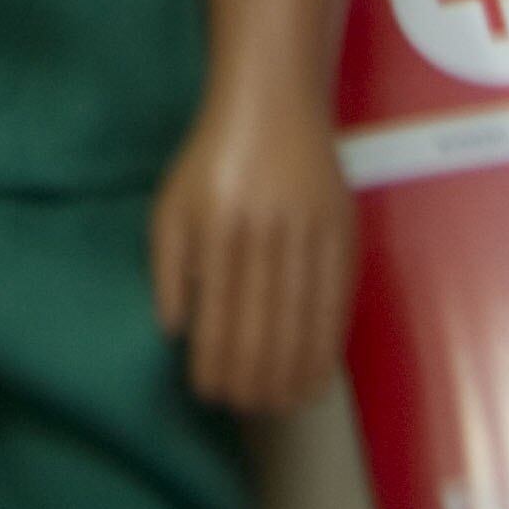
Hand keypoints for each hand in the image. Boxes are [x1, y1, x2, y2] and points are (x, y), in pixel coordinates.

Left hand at [150, 100, 357, 413]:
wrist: (272, 101)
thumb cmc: (212, 157)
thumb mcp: (171, 203)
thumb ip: (166, 267)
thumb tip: (175, 332)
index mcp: (215, 227)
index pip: (216, 315)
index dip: (214, 364)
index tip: (208, 393)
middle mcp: (263, 230)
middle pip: (261, 326)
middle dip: (252, 379)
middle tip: (245, 407)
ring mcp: (308, 230)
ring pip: (301, 320)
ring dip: (291, 373)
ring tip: (280, 405)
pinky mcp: (342, 229)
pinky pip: (336, 299)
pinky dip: (328, 343)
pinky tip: (317, 372)